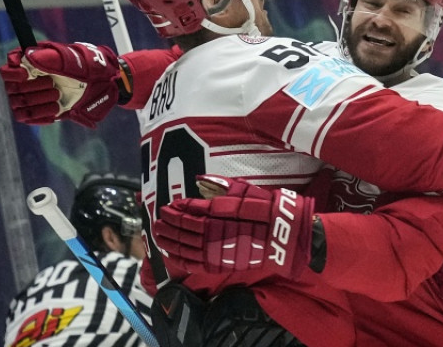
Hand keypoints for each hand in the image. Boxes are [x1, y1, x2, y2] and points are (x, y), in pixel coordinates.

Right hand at [0, 41, 120, 127]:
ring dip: (38, 103)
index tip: (26, 74)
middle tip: (54, 87)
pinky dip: (40, 115)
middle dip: (33, 89)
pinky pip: (26, 118)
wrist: (104, 84)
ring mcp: (33, 96)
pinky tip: (56, 110)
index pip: (7, 69)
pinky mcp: (40, 111)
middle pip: (12, 89)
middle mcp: (28, 79)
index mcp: (32, 63)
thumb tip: (28, 55)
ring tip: (58, 98)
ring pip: (18, 104)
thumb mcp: (72, 60)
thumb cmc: (88, 67)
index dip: (12, 73)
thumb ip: (50, 58)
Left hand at [154, 175, 314, 278]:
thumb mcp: (246, 190)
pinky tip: (171, 254)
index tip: (166, 207)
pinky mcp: (223, 262)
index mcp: (220, 212)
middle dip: (168, 226)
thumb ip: (221, 186)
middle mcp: (215, 231)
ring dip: (169, 241)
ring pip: (185, 247)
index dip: (176, 210)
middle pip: (184, 230)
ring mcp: (218, 249)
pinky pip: (196, 263)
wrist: (285, 234)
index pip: (190, 212)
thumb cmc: (267, 208)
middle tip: (157, 222)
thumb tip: (199, 180)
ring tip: (158, 237)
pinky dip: (181, 259)